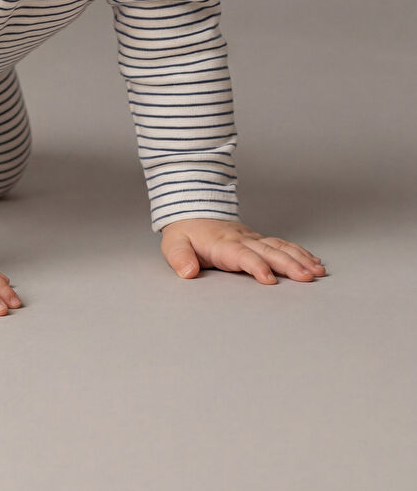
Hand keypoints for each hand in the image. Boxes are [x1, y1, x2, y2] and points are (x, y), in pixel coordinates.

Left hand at [160, 218, 325, 284]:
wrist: (191, 211)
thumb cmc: (184, 233)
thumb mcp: (173, 244)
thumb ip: (179, 258)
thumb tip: (187, 272)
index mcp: (222, 244)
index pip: (242, 255)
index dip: (255, 266)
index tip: (269, 279)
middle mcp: (242, 240)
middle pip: (268, 251)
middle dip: (289, 265)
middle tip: (307, 278)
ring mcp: (253, 239)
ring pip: (280, 247)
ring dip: (300, 259)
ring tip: (318, 271)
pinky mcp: (259, 240)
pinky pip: (282, 245)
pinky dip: (300, 252)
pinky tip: (314, 262)